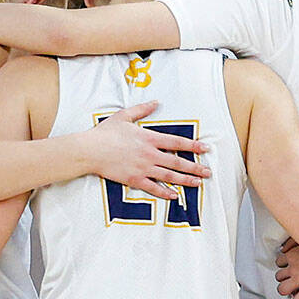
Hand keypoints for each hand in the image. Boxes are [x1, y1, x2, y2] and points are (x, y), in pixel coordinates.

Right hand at [88, 101, 211, 200]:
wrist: (90, 150)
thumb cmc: (105, 133)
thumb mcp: (124, 116)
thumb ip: (142, 109)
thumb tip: (156, 102)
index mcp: (149, 138)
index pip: (177, 142)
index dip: (194, 146)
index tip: (206, 148)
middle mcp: (150, 154)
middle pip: (178, 162)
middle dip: (195, 167)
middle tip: (208, 172)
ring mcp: (143, 168)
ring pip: (169, 176)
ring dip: (185, 180)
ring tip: (198, 184)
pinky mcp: (134, 179)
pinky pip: (153, 187)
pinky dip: (164, 192)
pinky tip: (174, 196)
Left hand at [275, 237, 298, 298]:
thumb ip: (292, 242)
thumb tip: (283, 249)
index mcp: (293, 254)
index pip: (278, 263)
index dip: (284, 266)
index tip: (290, 268)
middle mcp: (294, 267)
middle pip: (278, 277)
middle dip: (284, 278)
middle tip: (292, 279)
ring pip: (282, 289)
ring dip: (287, 290)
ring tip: (294, 289)